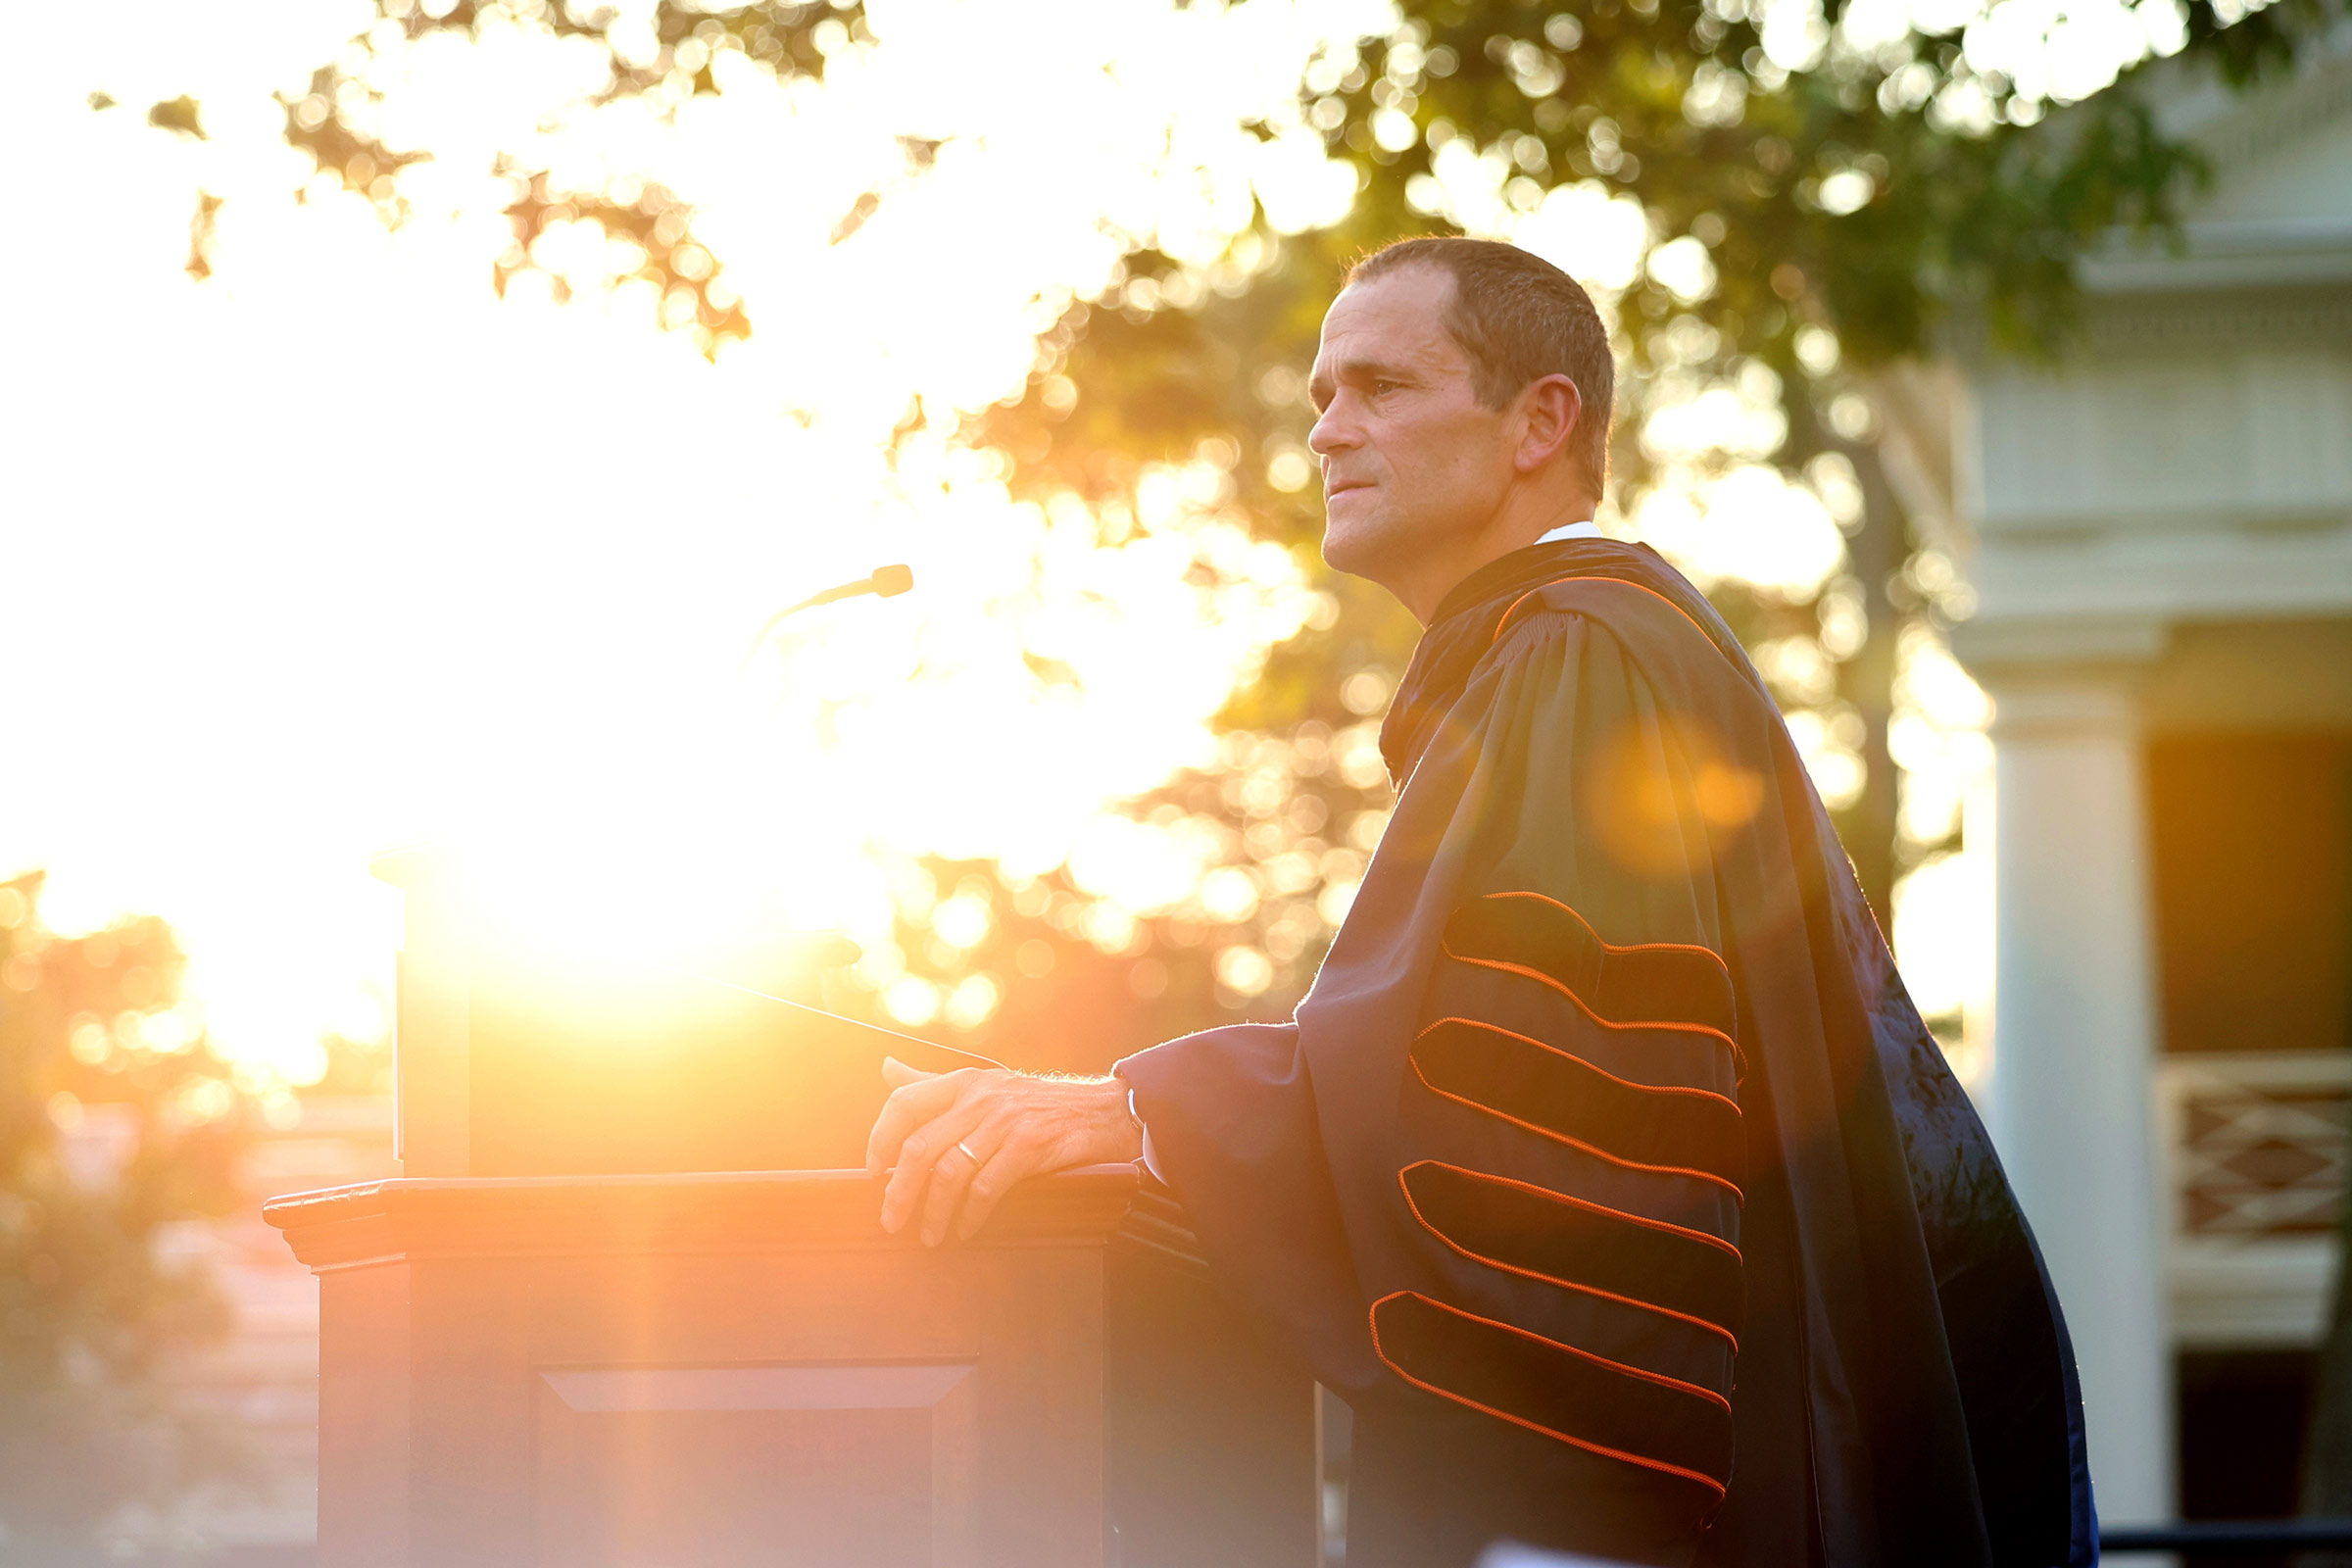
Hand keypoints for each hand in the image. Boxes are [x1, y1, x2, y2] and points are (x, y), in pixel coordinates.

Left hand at [865, 1057, 1143, 1244]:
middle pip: (920, 1147)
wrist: (1105, 1111)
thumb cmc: (1038, 1103)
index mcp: (965, 1081)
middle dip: (899, 1191)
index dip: (880, 1139)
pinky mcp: (1029, 1146)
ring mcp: (1005, 1121)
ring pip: (949, 1172)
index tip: (874, 1171)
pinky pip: (985, 1187)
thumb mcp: (985, 1083)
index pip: (904, 1103)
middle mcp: (980, 1097)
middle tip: (891, 1220)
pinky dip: (969, 1215)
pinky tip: (964, 1230)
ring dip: (932, 1212)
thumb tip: (887, 1068)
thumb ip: (934, 1081)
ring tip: (929, 1235)